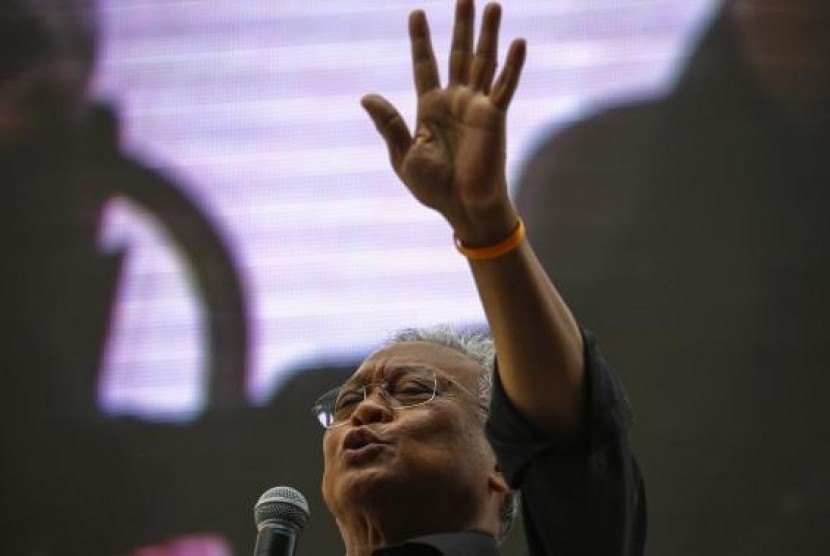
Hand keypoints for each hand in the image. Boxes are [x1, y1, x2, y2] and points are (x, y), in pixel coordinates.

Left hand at [362, 0, 525, 245]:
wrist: (461, 207)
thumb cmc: (433, 187)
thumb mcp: (404, 155)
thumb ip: (389, 124)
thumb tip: (366, 96)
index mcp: (430, 109)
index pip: (425, 65)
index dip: (421, 40)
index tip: (417, 13)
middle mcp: (455, 101)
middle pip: (457, 54)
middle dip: (460, 25)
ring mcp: (477, 107)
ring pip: (483, 61)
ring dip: (487, 34)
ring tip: (491, 4)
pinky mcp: (495, 118)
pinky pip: (505, 87)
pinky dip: (513, 65)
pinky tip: (519, 42)